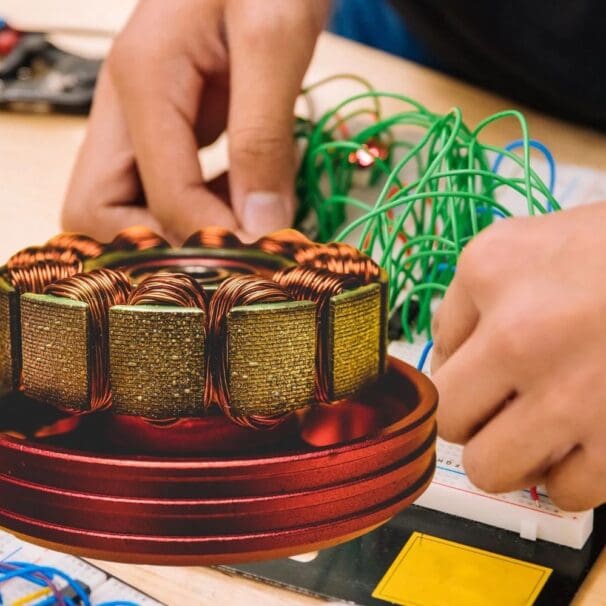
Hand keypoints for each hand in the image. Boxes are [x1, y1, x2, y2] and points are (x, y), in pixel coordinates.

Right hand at [62, 0, 328, 243]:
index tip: (261, 251)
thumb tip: (261, 225)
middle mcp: (125, 106)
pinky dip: (198, 213)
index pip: (157, 196)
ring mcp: (140, 120)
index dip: (207, 237)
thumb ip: (264, 135)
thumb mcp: (275, 40)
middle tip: (230, 253)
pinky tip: (244, 203)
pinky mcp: (166, 129)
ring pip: (123, 208)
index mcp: (142, 80)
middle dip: (160, 246)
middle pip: (98, 213)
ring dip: (179, 234)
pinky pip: (159, 192)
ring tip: (246, 227)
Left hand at [431, 202, 605, 510]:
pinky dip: (570, 476)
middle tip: (499, 406)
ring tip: (536, 430)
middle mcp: (520, 336)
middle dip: (470, 418)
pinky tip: (583, 442)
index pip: (436, 348)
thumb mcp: (523, 243)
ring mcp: (571, 393)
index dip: (459, 367)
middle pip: (449, 418)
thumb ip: (471, 298)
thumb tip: (450, 355)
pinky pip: (566, 491)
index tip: (484, 368)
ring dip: (509, 455)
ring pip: (490, 468)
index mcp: (489, 275)